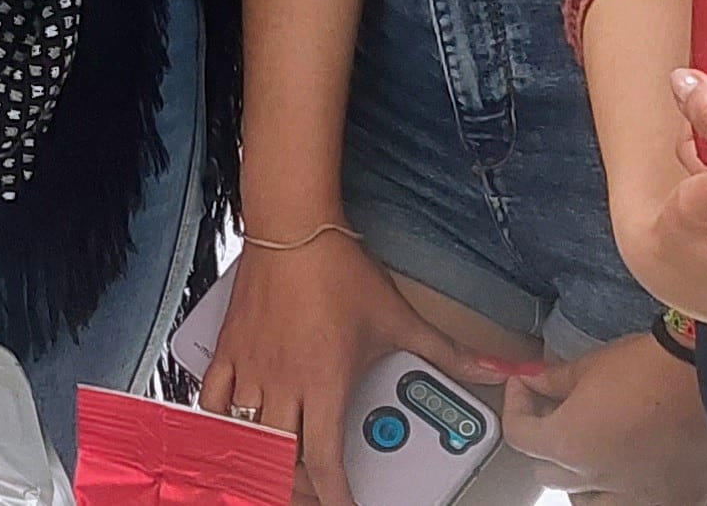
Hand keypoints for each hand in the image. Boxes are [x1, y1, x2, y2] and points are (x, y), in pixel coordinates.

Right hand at [194, 230, 523, 505]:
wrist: (293, 228)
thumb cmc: (339, 271)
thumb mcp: (399, 317)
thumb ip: (447, 351)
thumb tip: (495, 369)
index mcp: (325, 383)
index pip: (326, 462)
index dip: (335, 496)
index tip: (345, 505)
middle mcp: (284, 383)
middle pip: (282, 459)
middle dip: (301, 485)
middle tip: (318, 486)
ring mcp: (252, 368)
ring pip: (246, 436)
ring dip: (263, 458)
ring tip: (281, 464)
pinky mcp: (229, 351)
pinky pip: (212, 402)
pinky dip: (219, 423)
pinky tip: (232, 430)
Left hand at [492, 332, 706, 505]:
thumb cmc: (651, 366)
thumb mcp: (592, 366)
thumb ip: (554, 380)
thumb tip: (533, 380)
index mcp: (569, 445)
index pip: (520, 436)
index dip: (516, 406)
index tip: (525, 387)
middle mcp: (597, 479)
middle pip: (548, 473)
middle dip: (545, 442)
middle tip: (555, 415)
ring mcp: (635, 496)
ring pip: (586, 502)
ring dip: (580, 481)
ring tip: (590, 454)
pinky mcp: (671, 500)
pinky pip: (630, 505)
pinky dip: (621, 493)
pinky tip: (627, 470)